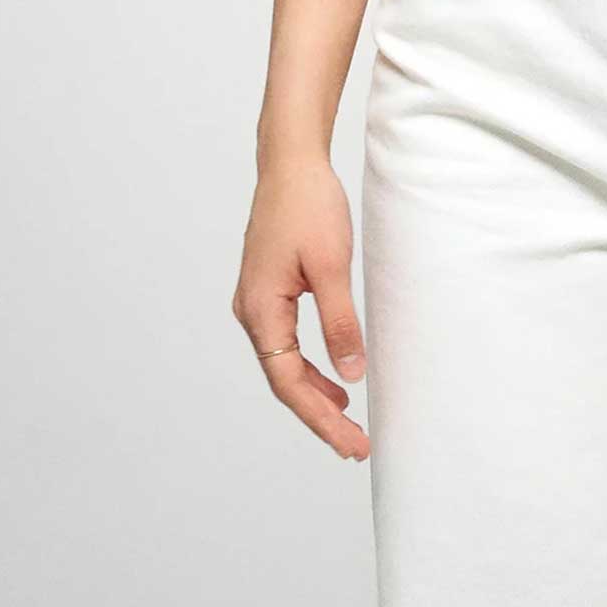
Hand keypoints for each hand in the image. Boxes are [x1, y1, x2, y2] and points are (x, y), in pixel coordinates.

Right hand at [232, 156, 370, 460]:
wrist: (291, 161)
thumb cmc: (309, 205)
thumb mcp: (331, 266)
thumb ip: (340, 322)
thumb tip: (351, 375)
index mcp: (260, 310)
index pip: (290, 383)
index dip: (320, 418)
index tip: (352, 444)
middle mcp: (251, 312)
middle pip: (284, 380)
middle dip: (319, 415)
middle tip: (355, 445)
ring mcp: (257, 302)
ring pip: (284, 363)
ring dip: (314, 392)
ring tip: (347, 419)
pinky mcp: (268, 290)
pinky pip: (286, 342)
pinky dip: (309, 365)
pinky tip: (334, 376)